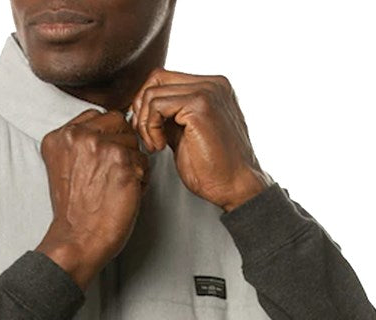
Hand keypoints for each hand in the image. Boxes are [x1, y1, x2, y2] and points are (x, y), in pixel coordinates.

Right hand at [36, 108, 151, 289]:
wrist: (77, 240)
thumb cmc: (75, 212)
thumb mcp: (64, 168)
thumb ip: (80, 144)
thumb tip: (109, 131)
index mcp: (59, 136)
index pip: (96, 116)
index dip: (106, 137)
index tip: (102, 160)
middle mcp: (78, 136)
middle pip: (118, 121)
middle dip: (121, 144)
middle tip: (110, 174)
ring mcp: (101, 147)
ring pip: (134, 141)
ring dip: (132, 163)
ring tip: (116, 186)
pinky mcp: (122, 162)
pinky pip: (144, 162)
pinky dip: (140, 180)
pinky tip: (124, 194)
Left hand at [129, 70, 272, 211]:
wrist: (234, 185)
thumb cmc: (213, 168)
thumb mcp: (185, 135)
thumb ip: (170, 117)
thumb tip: (143, 110)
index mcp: (211, 88)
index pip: (165, 78)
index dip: (146, 104)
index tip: (147, 131)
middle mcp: (212, 84)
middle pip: (156, 79)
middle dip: (141, 110)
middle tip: (147, 138)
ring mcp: (207, 91)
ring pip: (153, 92)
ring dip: (145, 124)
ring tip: (156, 145)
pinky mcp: (199, 105)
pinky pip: (157, 106)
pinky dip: (151, 128)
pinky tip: (161, 146)